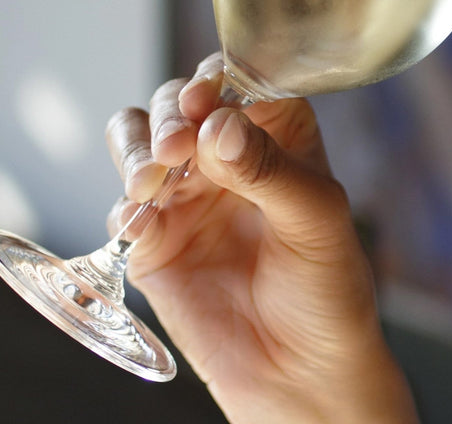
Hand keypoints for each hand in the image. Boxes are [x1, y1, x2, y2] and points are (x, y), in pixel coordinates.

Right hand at [105, 54, 417, 423]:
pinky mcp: (155, 238)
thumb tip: (219, 125)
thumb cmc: (327, 288)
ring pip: (140, 140)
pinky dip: (125, 209)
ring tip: (151, 181)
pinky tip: (143, 227)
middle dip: (171, 117)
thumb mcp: (316, 221)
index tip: (205, 100)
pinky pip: (124, 207)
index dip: (218, 80)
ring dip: (137, 149)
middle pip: (179, 103)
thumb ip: (269, 169)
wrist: (300, 371)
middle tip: (178, 148)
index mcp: (276, 135)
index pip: (240, 81)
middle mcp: (226, 154)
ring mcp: (187, 194)